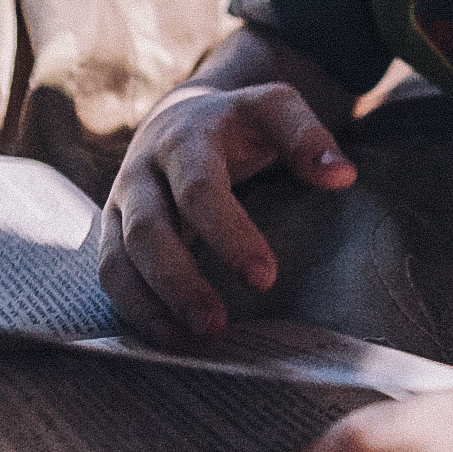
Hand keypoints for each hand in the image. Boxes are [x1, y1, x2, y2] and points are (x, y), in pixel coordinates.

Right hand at [101, 81, 355, 342]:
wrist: (179, 117)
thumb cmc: (236, 123)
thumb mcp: (273, 110)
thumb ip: (307, 136)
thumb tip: (340, 175)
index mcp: (185, 140)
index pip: (199, 189)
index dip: (229, 234)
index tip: (264, 278)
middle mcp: (142, 172)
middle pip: (147, 230)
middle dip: (178, 281)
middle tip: (214, 327)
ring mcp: (120, 204)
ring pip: (119, 257)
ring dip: (150, 304)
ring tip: (189, 342)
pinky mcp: (112, 232)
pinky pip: (112, 274)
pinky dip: (135, 310)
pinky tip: (170, 338)